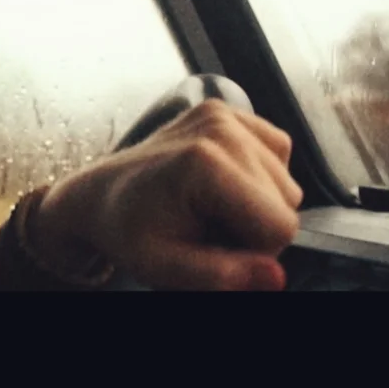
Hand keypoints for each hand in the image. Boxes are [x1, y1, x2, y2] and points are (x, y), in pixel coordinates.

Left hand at [29, 99, 303, 290]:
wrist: (100, 195)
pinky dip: (258, 175)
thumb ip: (221, 276)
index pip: (279, 225)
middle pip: (287, 201)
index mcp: (204, 163)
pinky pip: (278, 153)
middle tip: (205, 226)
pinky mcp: (225, 110)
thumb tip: (275, 277)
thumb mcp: (164, 268)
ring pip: (287, 180)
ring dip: (257, 202)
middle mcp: (218, 128)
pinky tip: (221, 184)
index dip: (255, 250)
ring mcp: (222, 114)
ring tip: (208, 206)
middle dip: (254, 225)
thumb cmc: (127, 231)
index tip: (213, 246)